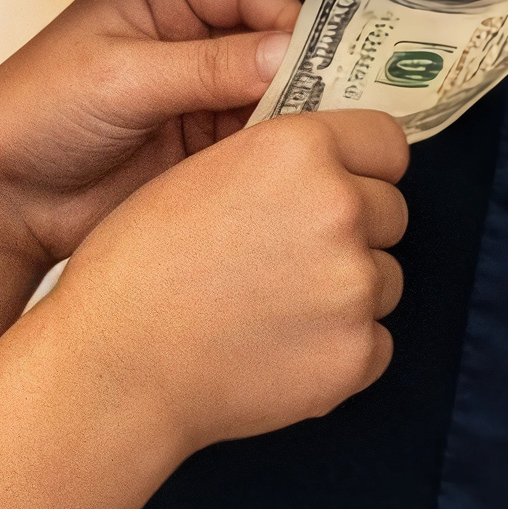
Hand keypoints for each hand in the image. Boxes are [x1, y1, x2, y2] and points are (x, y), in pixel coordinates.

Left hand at [0, 0, 304, 273]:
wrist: (1, 200)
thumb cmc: (34, 114)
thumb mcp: (120, 79)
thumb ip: (207, 66)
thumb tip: (289, 52)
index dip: (291, 21)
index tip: (323, 64)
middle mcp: (190, 34)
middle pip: (274, 42)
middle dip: (302, 74)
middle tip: (333, 111)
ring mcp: (200, 92)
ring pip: (275, 97)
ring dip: (292, 121)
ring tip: (311, 151)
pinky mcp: (204, 146)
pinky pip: (259, 145)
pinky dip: (274, 158)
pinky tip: (286, 178)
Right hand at [45, 109, 410, 457]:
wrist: (117, 367)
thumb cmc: (136, 267)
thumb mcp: (199, 171)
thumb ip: (276, 161)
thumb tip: (326, 166)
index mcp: (298, 150)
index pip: (386, 142)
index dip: (363, 163)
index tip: (343, 182)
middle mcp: (340, 208)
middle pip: (390, 211)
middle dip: (353, 230)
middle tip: (290, 256)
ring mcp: (355, 286)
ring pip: (384, 278)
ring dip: (346, 290)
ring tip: (274, 307)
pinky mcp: (357, 355)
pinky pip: (376, 342)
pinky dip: (340, 348)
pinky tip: (280, 348)